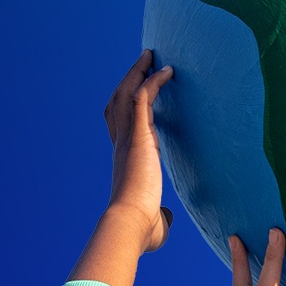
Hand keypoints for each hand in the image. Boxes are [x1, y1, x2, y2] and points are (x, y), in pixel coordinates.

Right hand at [105, 51, 174, 250]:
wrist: (132, 224)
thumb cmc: (141, 229)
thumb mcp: (153, 222)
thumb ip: (159, 215)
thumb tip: (164, 218)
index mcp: (125, 160)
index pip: (122, 126)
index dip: (127, 107)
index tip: (139, 94)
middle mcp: (122, 144)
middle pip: (118, 102)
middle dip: (129, 80)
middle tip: (144, 62)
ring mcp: (129, 138)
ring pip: (126, 94)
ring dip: (137, 72)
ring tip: (151, 56)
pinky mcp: (139, 135)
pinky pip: (143, 98)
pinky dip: (153, 82)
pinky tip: (167, 71)